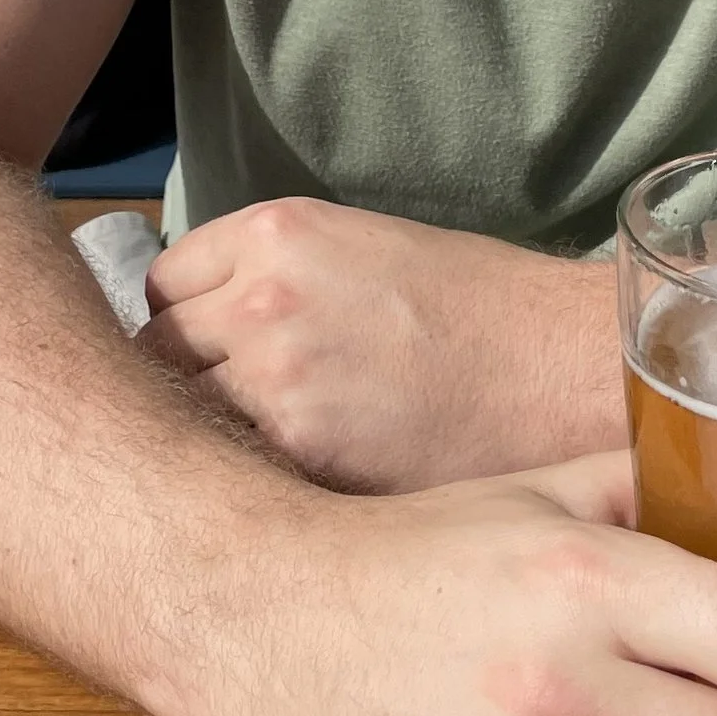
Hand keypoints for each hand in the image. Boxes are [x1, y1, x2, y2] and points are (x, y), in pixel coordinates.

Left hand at [143, 199, 622, 488]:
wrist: (559, 368)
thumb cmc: (477, 310)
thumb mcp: (360, 249)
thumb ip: (273, 278)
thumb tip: (205, 326)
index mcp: (277, 233)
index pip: (163, 283)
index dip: (186, 322)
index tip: (210, 350)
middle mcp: (262, 298)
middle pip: (157, 353)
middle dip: (187, 383)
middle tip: (232, 410)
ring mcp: (275, 381)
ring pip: (185, 419)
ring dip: (210, 438)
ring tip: (259, 453)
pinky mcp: (303, 456)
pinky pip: (234, 472)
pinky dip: (252, 481)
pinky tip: (291, 482)